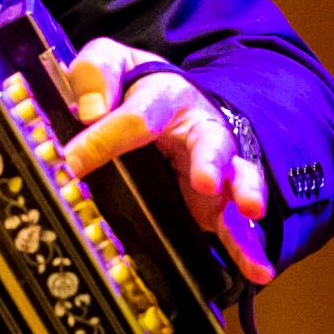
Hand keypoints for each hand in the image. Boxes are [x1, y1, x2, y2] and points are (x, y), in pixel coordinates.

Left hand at [60, 37, 274, 284]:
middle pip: (211, 142)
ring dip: (244, 195)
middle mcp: (199, 130)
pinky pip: (235, 223)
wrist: (165, 99)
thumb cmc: (132, 86)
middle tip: (207, 180)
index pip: (139, 117)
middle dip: (211, 161)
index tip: (75, 161)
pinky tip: (258, 269)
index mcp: (167, 95)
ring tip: (249, 211)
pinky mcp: (217, 200)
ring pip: (236, 178)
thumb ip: (95, 76)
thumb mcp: (109, 65)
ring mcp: (215, 166)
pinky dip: (248, 246)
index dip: (107, 138)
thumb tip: (90, 112)